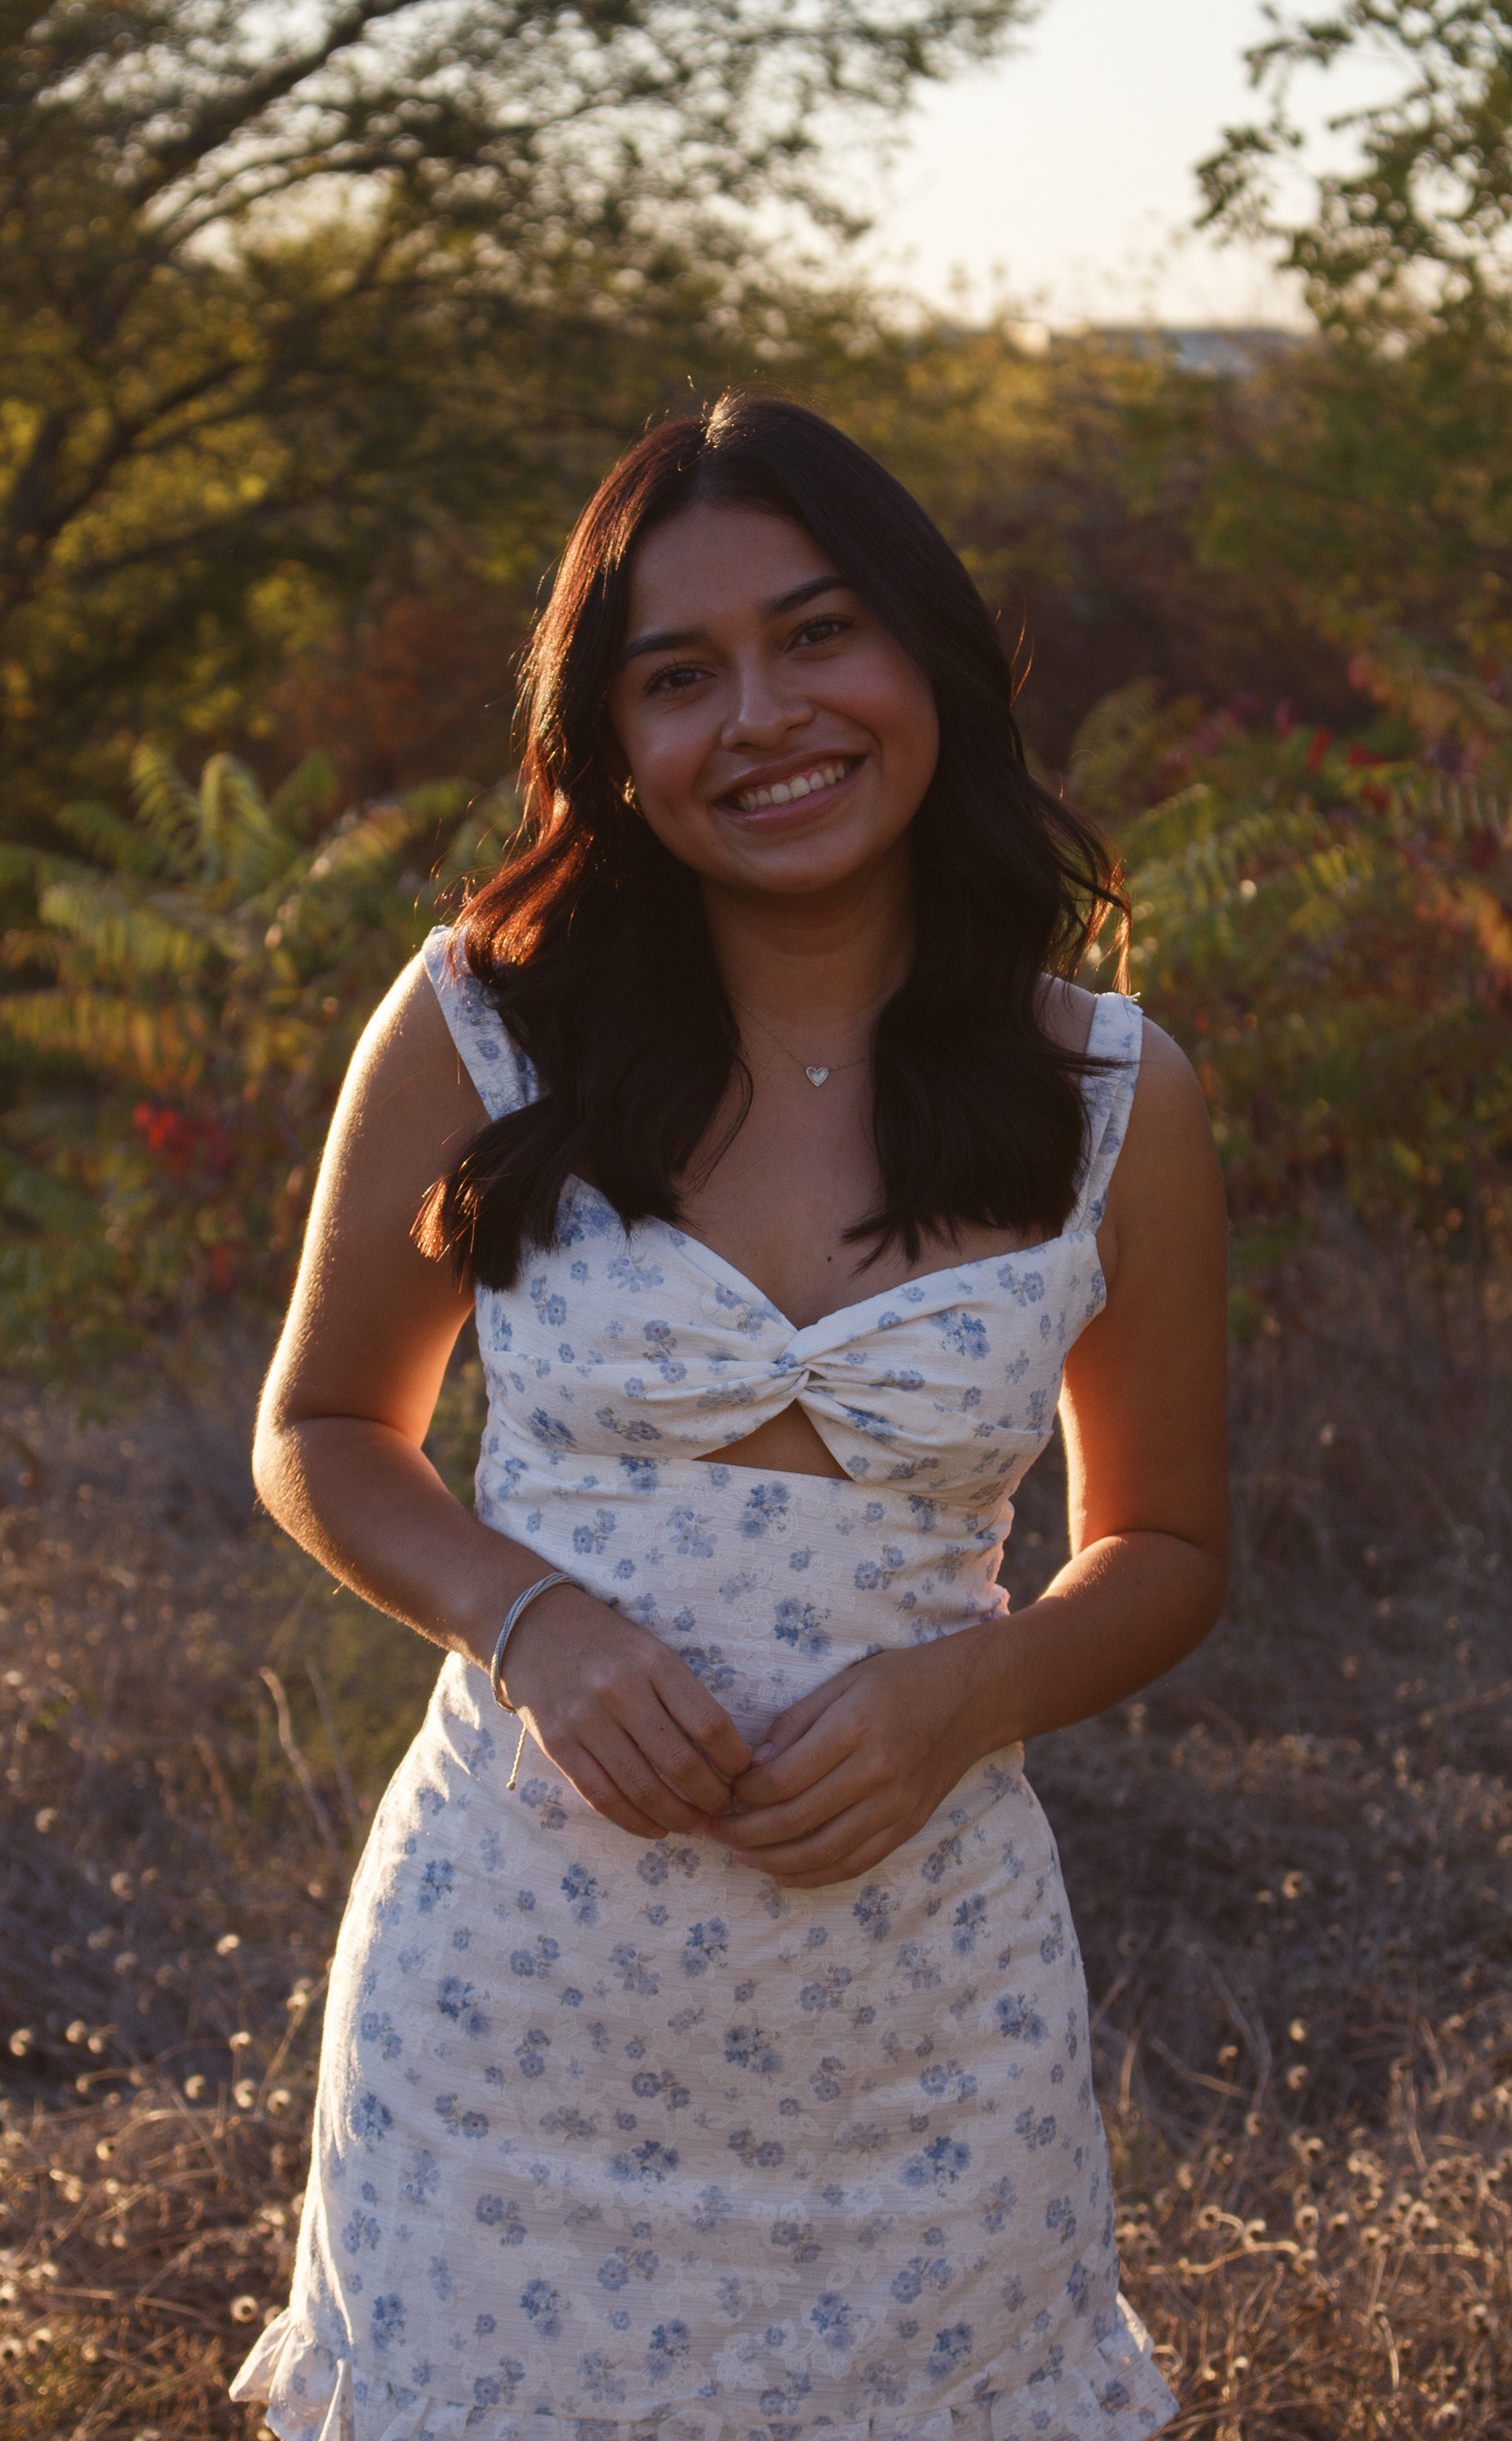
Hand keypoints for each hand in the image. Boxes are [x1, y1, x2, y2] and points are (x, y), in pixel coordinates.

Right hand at [502, 1590, 752, 1838]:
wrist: (530, 1626)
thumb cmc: (605, 1642)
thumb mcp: (651, 1649)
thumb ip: (684, 1694)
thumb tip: (727, 1753)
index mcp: (654, 1662)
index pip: (709, 1724)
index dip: (735, 1759)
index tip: (745, 1773)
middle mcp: (620, 1691)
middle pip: (680, 1763)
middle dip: (712, 1797)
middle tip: (725, 1808)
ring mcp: (585, 1720)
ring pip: (643, 1788)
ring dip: (679, 1817)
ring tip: (696, 1824)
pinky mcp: (558, 1744)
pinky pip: (602, 1797)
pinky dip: (635, 1822)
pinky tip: (657, 1828)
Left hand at [704, 1638, 991, 1887]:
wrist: (973, 1699)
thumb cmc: (903, 1680)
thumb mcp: (844, 1681)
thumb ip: (797, 1721)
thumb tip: (752, 1764)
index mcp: (853, 1730)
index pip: (780, 1779)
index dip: (741, 1795)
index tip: (719, 1792)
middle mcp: (875, 1774)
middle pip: (794, 1821)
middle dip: (743, 1833)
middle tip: (711, 1831)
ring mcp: (895, 1807)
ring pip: (822, 1853)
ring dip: (772, 1862)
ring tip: (739, 1856)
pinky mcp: (908, 1826)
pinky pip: (855, 1863)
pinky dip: (814, 1876)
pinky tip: (783, 1874)